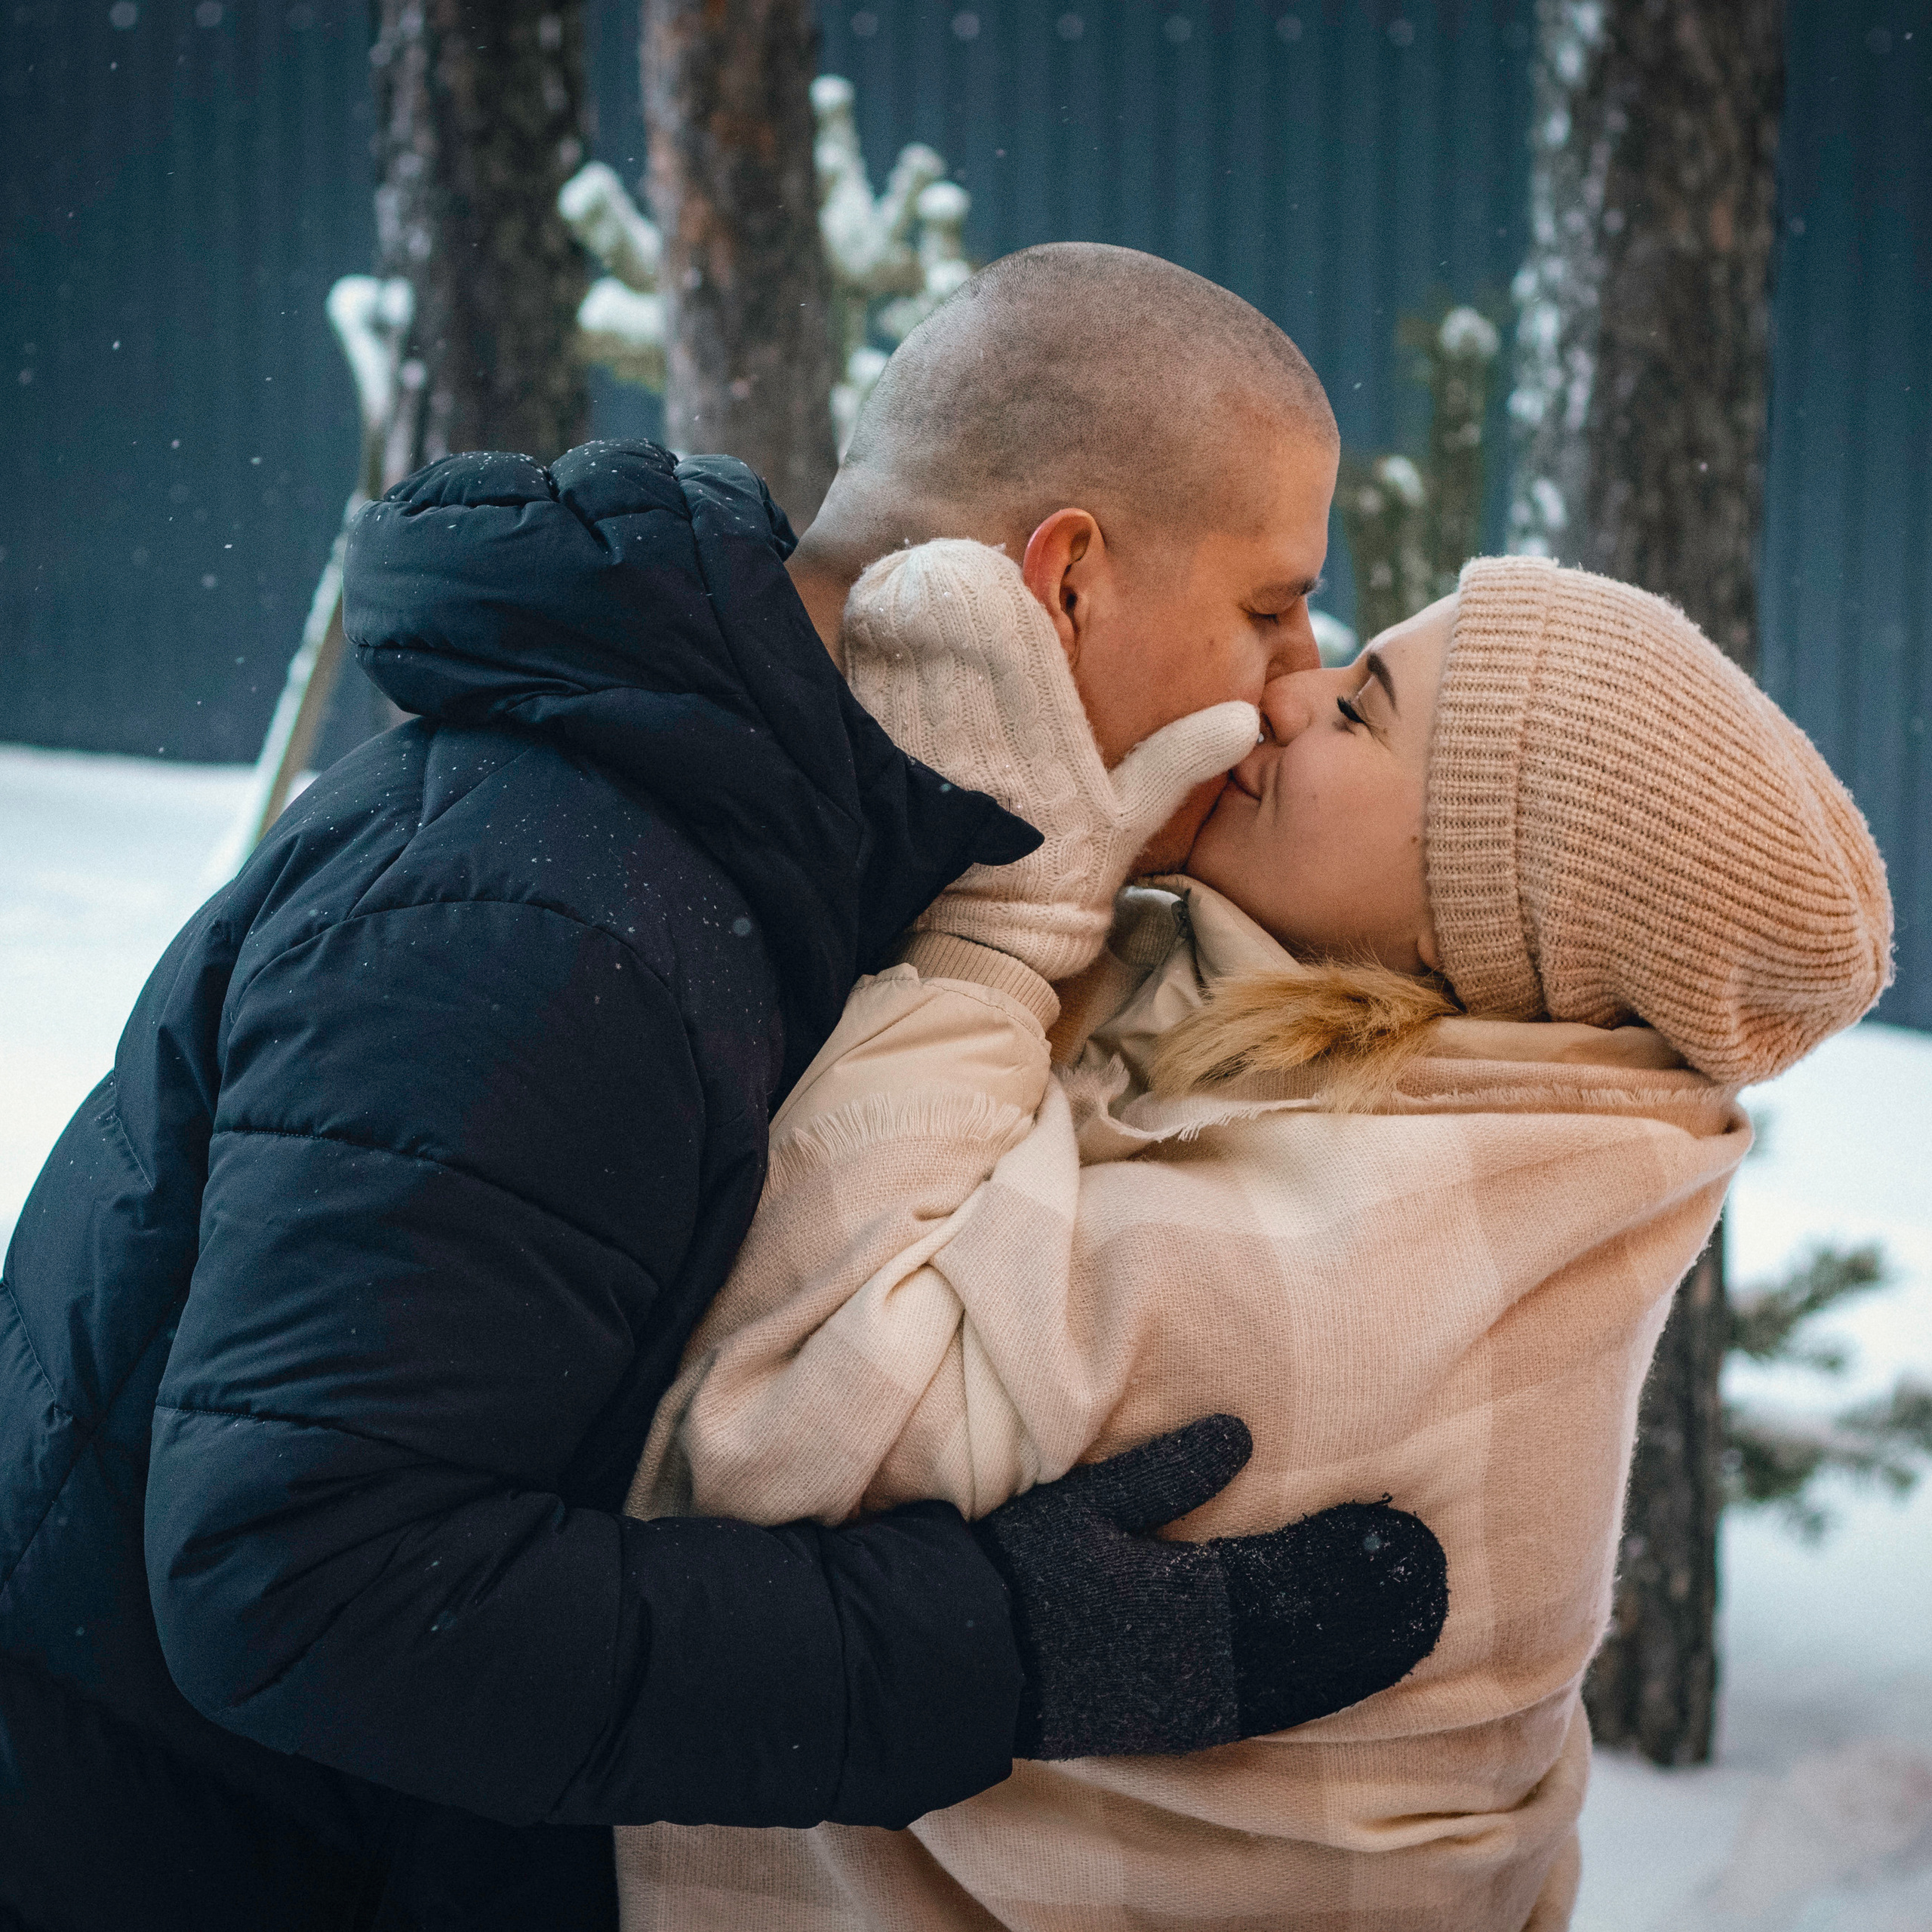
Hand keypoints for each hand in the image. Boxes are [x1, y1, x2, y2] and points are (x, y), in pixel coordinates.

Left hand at [845, 541, 1258, 982]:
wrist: (996, 933)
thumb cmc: (1069, 871)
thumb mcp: (1133, 814)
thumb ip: (1180, 757)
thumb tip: (1244, 716)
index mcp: (1044, 731)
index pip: (1019, 637)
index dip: (999, 591)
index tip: (986, 562)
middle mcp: (986, 731)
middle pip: (956, 634)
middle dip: (943, 589)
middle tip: (937, 559)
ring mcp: (936, 748)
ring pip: (909, 659)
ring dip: (899, 617)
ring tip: (896, 582)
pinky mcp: (899, 769)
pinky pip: (876, 699)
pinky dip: (868, 663)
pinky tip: (867, 634)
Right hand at [971, 1415, 1446, 1758]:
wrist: (973, 1665)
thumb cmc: (1023, 1568)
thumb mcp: (1088, 1503)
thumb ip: (1167, 1471)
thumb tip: (1241, 1433)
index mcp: (1184, 1595)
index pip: (1289, 1571)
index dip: (1344, 1552)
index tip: (1394, 1527)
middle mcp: (1205, 1658)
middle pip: (1310, 1627)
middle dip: (1371, 1600)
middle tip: (1427, 1567)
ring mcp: (1199, 1701)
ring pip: (1304, 1674)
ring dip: (1363, 1648)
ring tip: (1417, 1616)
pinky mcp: (1187, 1727)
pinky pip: (1275, 1710)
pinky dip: (1325, 1690)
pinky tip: (1358, 1674)